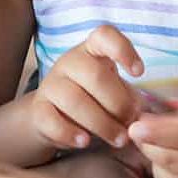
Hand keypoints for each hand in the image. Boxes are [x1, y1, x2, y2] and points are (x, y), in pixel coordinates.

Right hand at [32, 26, 146, 151]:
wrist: (53, 117)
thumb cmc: (93, 100)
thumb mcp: (113, 91)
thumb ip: (128, 98)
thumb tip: (139, 114)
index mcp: (91, 50)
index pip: (104, 36)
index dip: (123, 50)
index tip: (139, 72)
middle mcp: (69, 62)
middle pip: (95, 75)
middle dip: (118, 103)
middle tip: (130, 123)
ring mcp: (51, 84)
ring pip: (75, 100)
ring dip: (102, 124)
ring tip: (117, 139)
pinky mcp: (38, 109)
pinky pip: (52, 120)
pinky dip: (70, 133)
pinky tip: (84, 142)